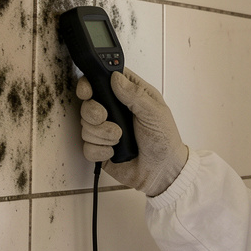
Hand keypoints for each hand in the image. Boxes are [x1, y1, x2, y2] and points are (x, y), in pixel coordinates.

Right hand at [76, 68, 188, 195]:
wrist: (162, 172)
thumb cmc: (165, 140)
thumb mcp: (154, 112)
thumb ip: (134, 94)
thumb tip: (115, 78)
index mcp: (130, 96)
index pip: (104, 80)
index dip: (91, 82)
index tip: (87, 90)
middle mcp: (115, 111)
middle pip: (88, 103)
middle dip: (93, 112)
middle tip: (105, 117)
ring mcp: (106, 130)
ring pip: (85, 125)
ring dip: (102, 133)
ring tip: (119, 138)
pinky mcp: (101, 148)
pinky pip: (87, 146)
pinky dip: (100, 150)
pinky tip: (114, 151)